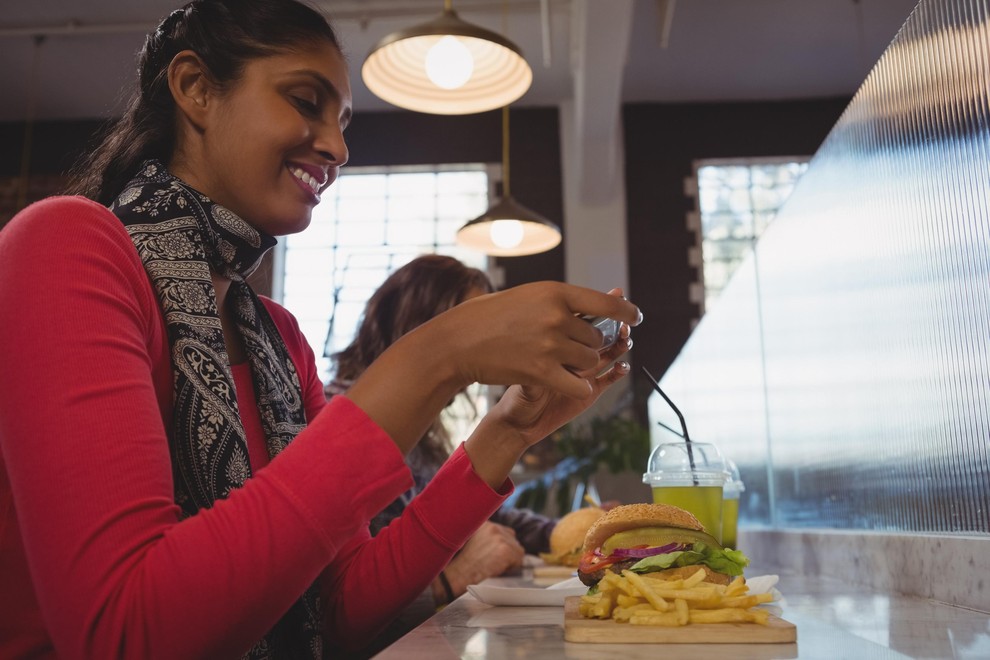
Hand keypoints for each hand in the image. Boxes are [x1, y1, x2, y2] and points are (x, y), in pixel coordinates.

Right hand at [346, 282, 639, 454]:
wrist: (459, 341)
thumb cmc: (489, 318)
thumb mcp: (528, 297)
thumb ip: (560, 303)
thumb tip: (595, 307)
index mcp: (556, 292)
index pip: (606, 302)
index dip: (626, 312)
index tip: (635, 318)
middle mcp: (557, 315)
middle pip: (595, 337)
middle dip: (586, 345)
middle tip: (566, 348)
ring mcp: (550, 344)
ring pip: (588, 360)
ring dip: (579, 365)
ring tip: (556, 363)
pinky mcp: (541, 371)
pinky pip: (578, 383)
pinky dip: (578, 386)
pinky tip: (570, 384)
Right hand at [440, 522, 524, 599]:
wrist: (461, 573)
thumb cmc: (465, 562)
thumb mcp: (473, 541)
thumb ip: (487, 538)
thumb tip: (501, 544)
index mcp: (485, 524)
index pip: (505, 531)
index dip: (503, 545)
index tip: (497, 554)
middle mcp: (493, 527)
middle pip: (513, 539)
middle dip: (508, 552)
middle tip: (495, 562)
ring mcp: (500, 538)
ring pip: (517, 549)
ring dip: (510, 560)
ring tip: (495, 566)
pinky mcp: (506, 550)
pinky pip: (519, 559)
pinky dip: (512, 567)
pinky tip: (499, 569)